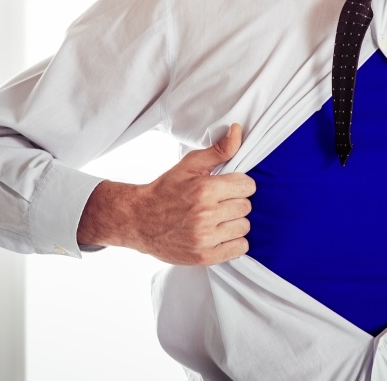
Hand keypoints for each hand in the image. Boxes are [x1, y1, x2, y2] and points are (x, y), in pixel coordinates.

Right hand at [78, 123, 255, 265]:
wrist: (139, 220)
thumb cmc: (166, 189)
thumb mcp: (190, 165)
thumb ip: (218, 150)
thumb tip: (237, 130)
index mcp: (204, 189)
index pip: (247, 186)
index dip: (240, 184)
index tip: (229, 186)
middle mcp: (206, 215)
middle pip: (246, 206)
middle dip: (236, 202)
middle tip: (220, 202)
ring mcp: (205, 238)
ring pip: (244, 227)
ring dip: (235, 222)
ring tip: (219, 218)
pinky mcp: (204, 256)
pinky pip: (239, 248)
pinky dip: (234, 241)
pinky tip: (220, 233)